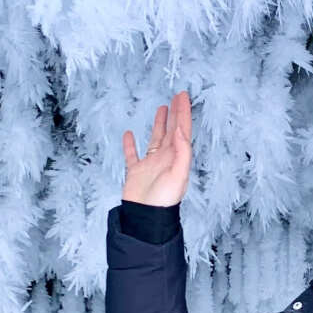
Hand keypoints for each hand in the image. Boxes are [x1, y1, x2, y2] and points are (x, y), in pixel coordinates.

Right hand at [121, 89, 191, 205]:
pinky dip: (130, 144)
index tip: (183, 96)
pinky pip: (132, 154)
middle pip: (171, 130)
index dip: (183, 112)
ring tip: (161, 108)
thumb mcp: (178, 175)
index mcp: (177, 158)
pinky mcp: (136, 172)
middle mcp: (165, 158)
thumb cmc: (164, 200)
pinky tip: (129, 134)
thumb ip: (182, 152)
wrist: (146, 217)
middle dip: (175, 113)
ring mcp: (150, 164)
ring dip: (159, 124)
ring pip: (155, 138)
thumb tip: (180, 130)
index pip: (182, 130)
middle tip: (177, 96)